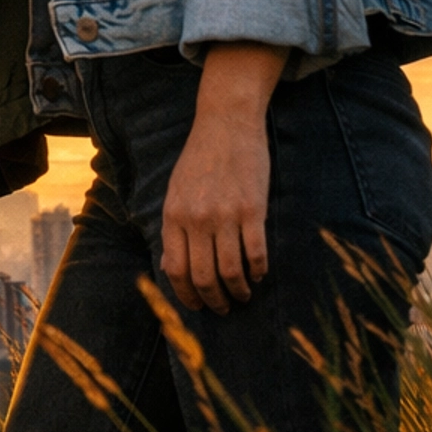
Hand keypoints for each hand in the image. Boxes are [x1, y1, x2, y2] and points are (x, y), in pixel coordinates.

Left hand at [161, 42, 287, 313]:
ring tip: (243, 294)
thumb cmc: (200, 158)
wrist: (226, 123)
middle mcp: (197, 219)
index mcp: (174, 215)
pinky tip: (259, 274)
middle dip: (214, 301)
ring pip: (230, 272)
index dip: (187, 295)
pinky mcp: (252, 210)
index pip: (176, 270)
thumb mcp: (176, 191)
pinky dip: (258, 271)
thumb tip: (172, 267)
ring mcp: (225, 215)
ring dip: (238, 291)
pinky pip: (256, 253)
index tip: (197, 306)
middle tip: (223, 308)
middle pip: (203, 277)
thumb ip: (175, 228)